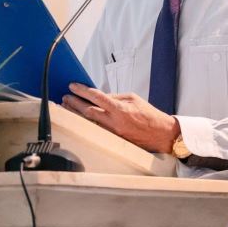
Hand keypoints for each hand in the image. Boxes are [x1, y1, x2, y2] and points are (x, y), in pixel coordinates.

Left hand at [61, 84, 178, 153]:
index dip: (82, 91)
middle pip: (88, 111)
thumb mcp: (133, 99)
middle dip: (75, 103)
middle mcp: (114, 122)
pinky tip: (79, 118)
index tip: (73, 86)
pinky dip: (86, 122)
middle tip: (65, 97)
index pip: (97, 97)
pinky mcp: (113, 140)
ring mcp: (113, 133)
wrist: (161, 134)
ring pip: (89, 121)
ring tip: (67, 106)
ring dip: (76, 113)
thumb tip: (99, 97)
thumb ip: (115, 97)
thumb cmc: (150, 115)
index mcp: (120, 109)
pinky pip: (96, 129)